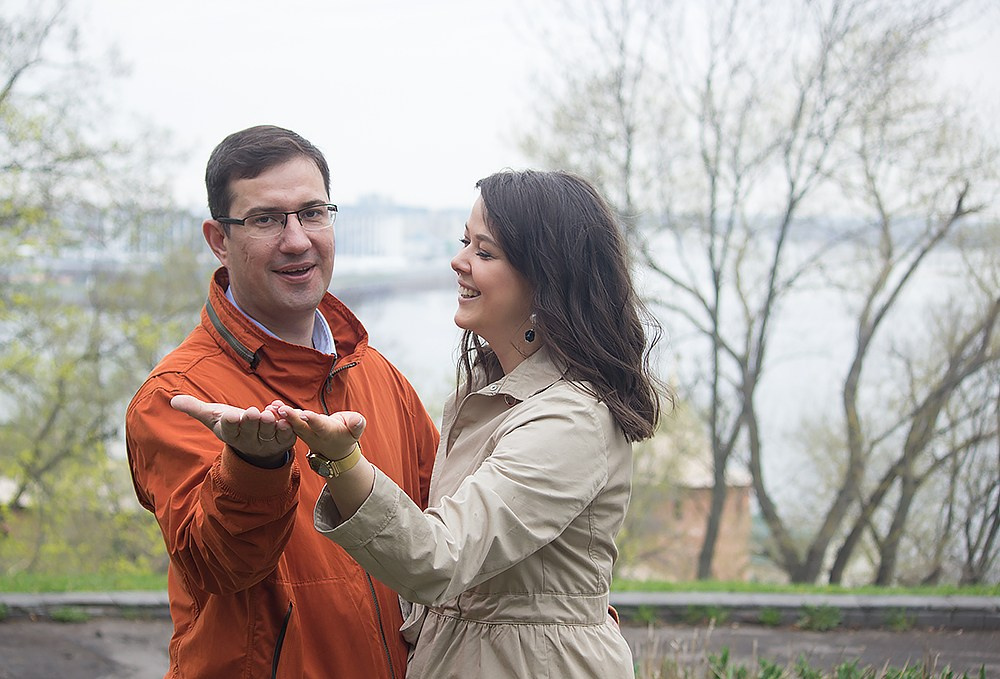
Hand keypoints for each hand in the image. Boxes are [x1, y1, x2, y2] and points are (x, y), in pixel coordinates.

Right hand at [171, 395, 295, 463]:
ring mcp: (266, 442)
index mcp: (230, 434)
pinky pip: (287, 436)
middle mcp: (248, 441)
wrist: (256, 446)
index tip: (229, 416)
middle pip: (250, 431)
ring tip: (269, 413)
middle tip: (252, 412)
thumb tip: (174, 400)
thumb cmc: (233, 426)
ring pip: (269, 434)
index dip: (230, 423)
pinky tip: (285, 415)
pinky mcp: (283, 441)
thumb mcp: (214, 417)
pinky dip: (287, 426)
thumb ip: (195, 408)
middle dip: (251, 422)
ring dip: (270, 423)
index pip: (229, 429)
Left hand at [277, 404, 365, 459]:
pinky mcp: (297, 430)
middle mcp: (313, 435)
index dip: (312, 420)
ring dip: (280, 417)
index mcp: (328, 433)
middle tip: (280, 409)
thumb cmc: (346, 433)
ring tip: (271, 407)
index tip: (304, 414)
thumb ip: (357, 424)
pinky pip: (286, 424)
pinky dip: (278, 416)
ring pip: (291, 425)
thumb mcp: (356, 430)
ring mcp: (303, 434)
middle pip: (301, 427)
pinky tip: (269, 406)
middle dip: (291, 418)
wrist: (335, 450)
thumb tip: (358, 421)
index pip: (320, 425)